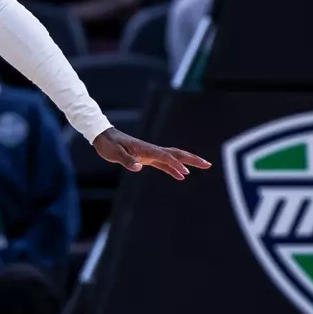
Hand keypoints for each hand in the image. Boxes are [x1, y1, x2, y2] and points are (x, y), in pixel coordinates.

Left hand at [92, 128, 211, 180]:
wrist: (104, 137)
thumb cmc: (109, 145)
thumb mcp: (115, 154)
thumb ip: (126, 160)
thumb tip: (138, 168)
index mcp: (146, 149)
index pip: (165, 157)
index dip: (175, 165)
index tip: (185, 173)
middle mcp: (152, 150)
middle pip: (177, 154)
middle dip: (192, 159)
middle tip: (208, 164)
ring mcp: (151, 153)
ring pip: (173, 157)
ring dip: (188, 162)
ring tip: (202, 167)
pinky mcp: (147, 158)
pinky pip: (164, 163)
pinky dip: (173, 169)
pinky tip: (181, 176)